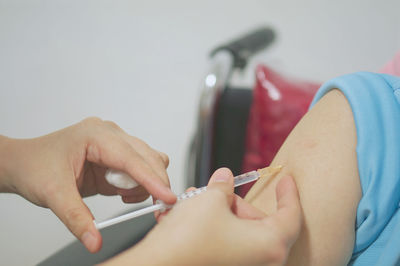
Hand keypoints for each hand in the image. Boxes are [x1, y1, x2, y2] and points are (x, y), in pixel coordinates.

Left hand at [0, 117, 175, 252]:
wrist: (23, 163)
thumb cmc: (35, 167)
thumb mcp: (54, 194)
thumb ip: (78, 218)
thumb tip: (95, 240)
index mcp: (96, 135)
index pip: (133, 159)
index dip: (153, 179)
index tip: (168, 198)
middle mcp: (110, 134)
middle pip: (148, 157)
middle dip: (156, 183)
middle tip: (158, 209)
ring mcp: (114, 143)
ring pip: (149, 161)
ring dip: (145, 184)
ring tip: (124, 197)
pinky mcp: (116, 155)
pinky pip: (139, 169)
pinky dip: (138, 184)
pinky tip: (120, 192)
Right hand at [105, 168, 301, 265]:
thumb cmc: (187, 241)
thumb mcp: (211, 200)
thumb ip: (224, 186)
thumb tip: (224, 179)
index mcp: (269, 245)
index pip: (291, 215)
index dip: (289, 193)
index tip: (286, 179)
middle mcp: (260, 261)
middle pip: (259, 222)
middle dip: (236, 201)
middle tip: (220, 190)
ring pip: (238, 230)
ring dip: (218, 211)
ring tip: (194, 200)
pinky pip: (225, 242)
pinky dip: (211, 226)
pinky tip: (188, 215)